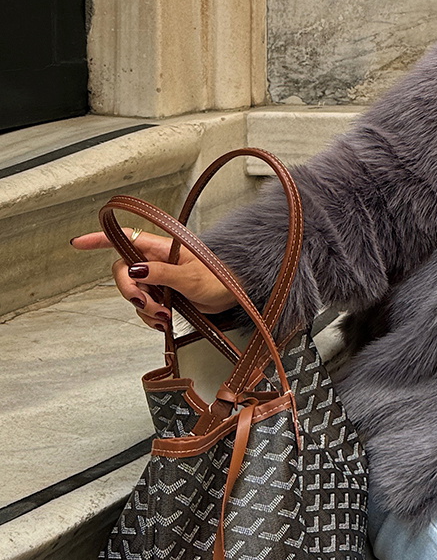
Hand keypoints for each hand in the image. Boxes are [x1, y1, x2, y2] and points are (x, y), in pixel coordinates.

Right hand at [70, 231, 235, 331]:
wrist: (234, 295)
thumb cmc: (220, 278)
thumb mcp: (190, 277)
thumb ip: (161, 274)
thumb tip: (135, 271)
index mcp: (161, 248)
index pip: (125, 238)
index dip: (100, 239)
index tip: (79, 244)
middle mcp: (156, 260)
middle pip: (123, 272)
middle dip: (131, 292)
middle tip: (147, 304)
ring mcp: (158, 277)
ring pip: (134, 293)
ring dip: (144, 308)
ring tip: (165, 315)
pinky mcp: (162, 294)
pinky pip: (144, 306)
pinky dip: (150, 317)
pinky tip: (164, 320)